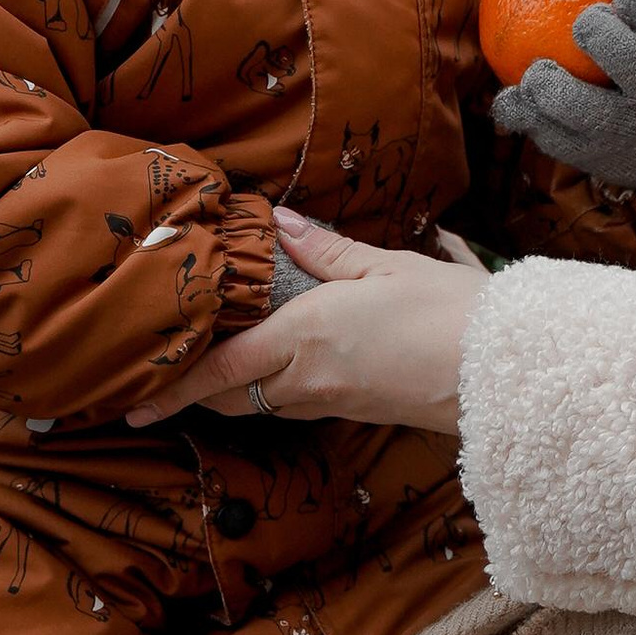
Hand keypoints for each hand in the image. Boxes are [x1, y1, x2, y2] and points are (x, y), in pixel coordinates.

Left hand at [126, 211, 483, 433]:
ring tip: (214, 365)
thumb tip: (281, 224)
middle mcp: (308, 378)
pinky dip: (274, 388)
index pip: (221, 368)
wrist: (501, 374)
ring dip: (235, 388)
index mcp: (305, 337)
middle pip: (232, 395)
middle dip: (195, 391)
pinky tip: (282, 364)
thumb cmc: (447, 313)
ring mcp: (332, 402)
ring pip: (263, 402)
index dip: (173, 385)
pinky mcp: (356, 410)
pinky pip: (297, 403)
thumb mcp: (385, 267)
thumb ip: (327, 251)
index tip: (134, 405)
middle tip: (161, 381)